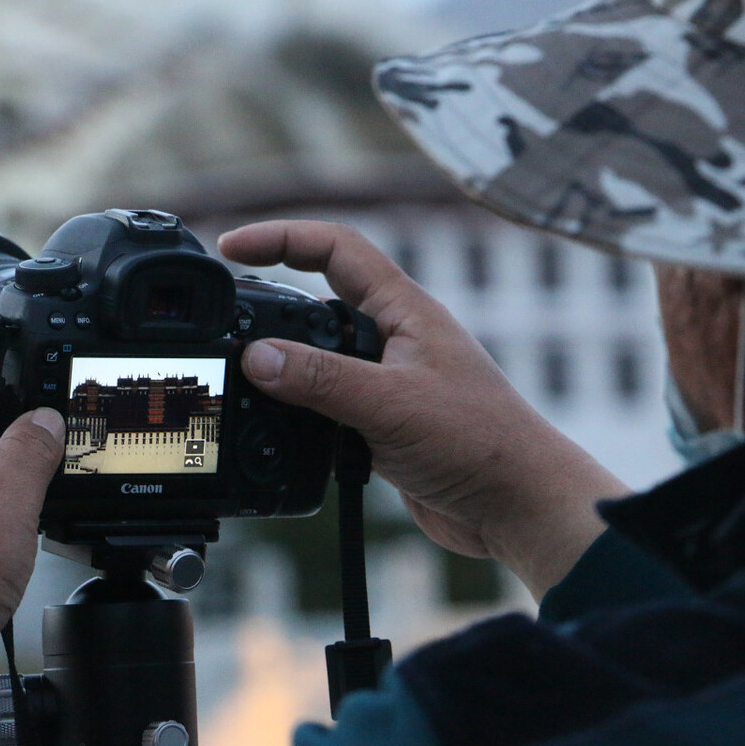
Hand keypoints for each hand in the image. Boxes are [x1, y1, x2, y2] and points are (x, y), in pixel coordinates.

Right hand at [218, 220, 626, 597]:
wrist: (516, 507)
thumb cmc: (480, 443)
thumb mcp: (391, 404)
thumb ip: (322, 380)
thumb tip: (257, 357)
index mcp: (405, 311)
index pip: (336, 249)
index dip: (281, 238)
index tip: (233, 247)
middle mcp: (396, 339)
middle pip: (320, 303)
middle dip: (273, 309)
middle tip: (228, 325)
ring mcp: (390, 382)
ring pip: (321, 360)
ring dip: (286, 369)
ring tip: (247, 385)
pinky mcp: (385, 424)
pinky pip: (329, 406)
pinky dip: (300, 414)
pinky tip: (283, 434)